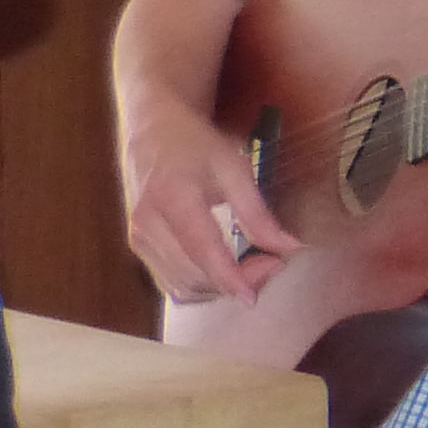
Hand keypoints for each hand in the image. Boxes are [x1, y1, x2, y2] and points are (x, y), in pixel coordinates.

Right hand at [119, 80, 293, 306]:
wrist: (152, 130)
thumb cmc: (196, 145)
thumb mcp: (234, 168)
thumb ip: (258, 212)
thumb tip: (289, 248)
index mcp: (172, 197)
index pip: (202, 250)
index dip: (230, 279)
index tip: (254, 298)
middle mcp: (147, 223)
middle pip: (194, 275)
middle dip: (235, 281)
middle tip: (271, 263)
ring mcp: (137, 238)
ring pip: (181, 286)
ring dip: (219, 288)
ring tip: (252, 266)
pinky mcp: (137, 246)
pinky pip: (170, 282)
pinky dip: (201, 285)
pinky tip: (225, 270)